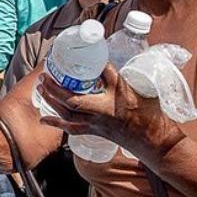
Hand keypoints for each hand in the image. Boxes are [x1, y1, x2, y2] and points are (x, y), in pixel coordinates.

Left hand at [37, 64, 183, 158]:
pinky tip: (44, 119)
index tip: (50, 72)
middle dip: (51, 92)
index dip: (58, 87)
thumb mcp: (129, 89)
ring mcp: (94, 127)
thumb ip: (111, 73)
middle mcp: (96, 119)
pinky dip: (57, 123)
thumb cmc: (147, 114)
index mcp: (105, 108)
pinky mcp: (95, 132)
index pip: (75, 100)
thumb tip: (97, 56)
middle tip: (42, 78)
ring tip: (41, 89)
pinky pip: (72, 129)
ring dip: (51, 103)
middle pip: (67, 107)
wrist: (154, 141)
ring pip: (67, 118)